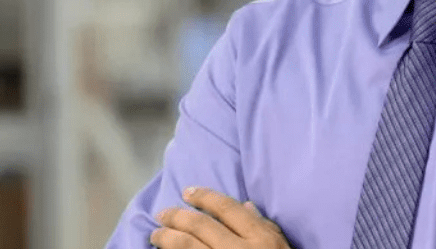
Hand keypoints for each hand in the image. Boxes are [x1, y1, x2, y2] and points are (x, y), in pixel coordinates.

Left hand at [152, 187, 291, 248]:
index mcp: (260, 238)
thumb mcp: (279, 247)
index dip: (205, 197)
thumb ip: (264, 226)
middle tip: (162, 214)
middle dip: (178, 216)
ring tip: (156, 234)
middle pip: (202, 226)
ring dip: (167, 238)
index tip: (188, 192)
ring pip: (187, 246)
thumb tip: (246, 205)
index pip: (227, 209)